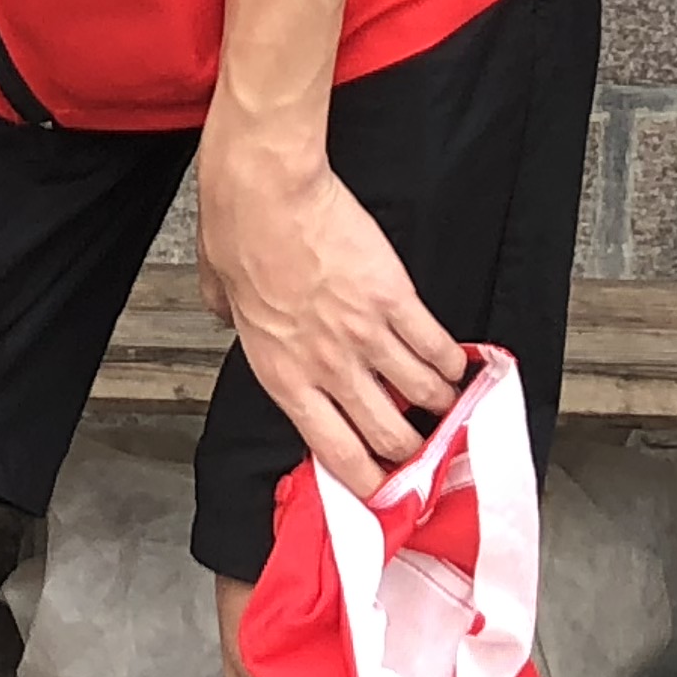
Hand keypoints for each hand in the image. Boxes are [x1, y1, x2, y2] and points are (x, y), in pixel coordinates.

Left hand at [194, 128, 465, 500]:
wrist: (267, 188)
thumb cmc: (238, 231)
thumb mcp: (219, 293)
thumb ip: (232, 321)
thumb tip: (230, 319)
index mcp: (282, 374)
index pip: (336, 453)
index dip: (370, 481)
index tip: (386, 489)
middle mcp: (327, 366)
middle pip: (390, 436)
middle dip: (415, 454)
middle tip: (427, 453)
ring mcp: (365, 335)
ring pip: (424, 396)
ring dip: (442, 408)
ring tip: (449, 408)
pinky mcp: (395, 299)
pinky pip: (437, 347)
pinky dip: (453, 363)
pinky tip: (457, 367)